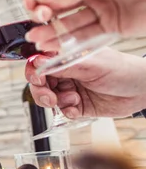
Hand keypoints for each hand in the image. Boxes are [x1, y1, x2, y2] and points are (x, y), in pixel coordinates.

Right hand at [23, 0, 145, 51]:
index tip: (28, 4)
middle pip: (58, 7)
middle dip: (42, 16)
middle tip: (34, 24)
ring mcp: (100, 12)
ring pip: (68, 24)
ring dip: (51, 32)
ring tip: (35, 40)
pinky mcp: (110, 29)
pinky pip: (84, 38)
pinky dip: (67, 43)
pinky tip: (52, 45)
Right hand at [25, 48, 145, 117]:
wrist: (142, 90)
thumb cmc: (121, 70)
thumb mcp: (89, 65)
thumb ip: (61, 65)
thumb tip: (37, 61)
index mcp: (66, 57)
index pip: (40, 61)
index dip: (34, 70)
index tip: (37, 77)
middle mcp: (66, 73)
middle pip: (39, 82)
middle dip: (41, 91)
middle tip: (49, 97)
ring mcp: (70, 89)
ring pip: (48, 98)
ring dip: (55, 102)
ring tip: (71, 100)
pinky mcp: (77, 105)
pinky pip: (62, 111)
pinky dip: (67, 111)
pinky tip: (77, 108)